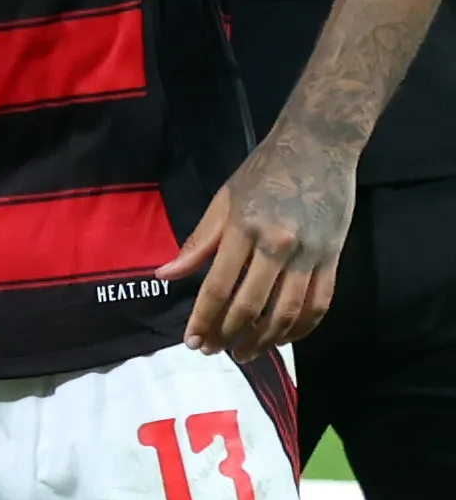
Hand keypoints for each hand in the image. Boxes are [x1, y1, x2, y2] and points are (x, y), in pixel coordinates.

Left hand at [176, 134, 352, 357]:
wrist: (319, 146)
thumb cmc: (264, 171)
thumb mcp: (223, 201)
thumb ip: (197, 243)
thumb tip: (165, 276)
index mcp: (243, 230)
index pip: (218, 287)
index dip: (203, 319)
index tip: (191, 341)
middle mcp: (277, 246)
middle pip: (250, 305)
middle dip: (228, 334)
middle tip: (213, 350)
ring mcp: (309, 254)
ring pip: (286, 312)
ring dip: (264, 339)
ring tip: (245, 353)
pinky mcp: (334, 257)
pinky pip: (319, 303)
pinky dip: (301, 328)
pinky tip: (283, 338)